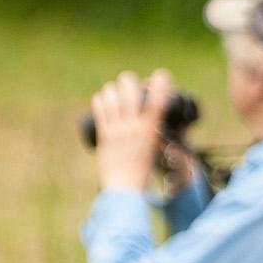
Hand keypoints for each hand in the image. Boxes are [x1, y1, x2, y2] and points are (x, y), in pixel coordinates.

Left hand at [89, 67, 171, 193]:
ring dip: (113, 89)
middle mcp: (134, 127)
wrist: (125, 188)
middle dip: (130, 81)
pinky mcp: (104, 135)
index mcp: (151, 131)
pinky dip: (101, 100)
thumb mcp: (155, 150)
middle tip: (130, 82)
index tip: (162, 74)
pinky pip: (100, 109)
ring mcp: (118, 130)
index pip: (157, 101)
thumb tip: (155, 122)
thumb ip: (154, 133)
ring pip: (112, 96)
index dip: (160, 84)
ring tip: (114, 90)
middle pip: (130, 92)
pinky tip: (102, 99)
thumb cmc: (143, 172)